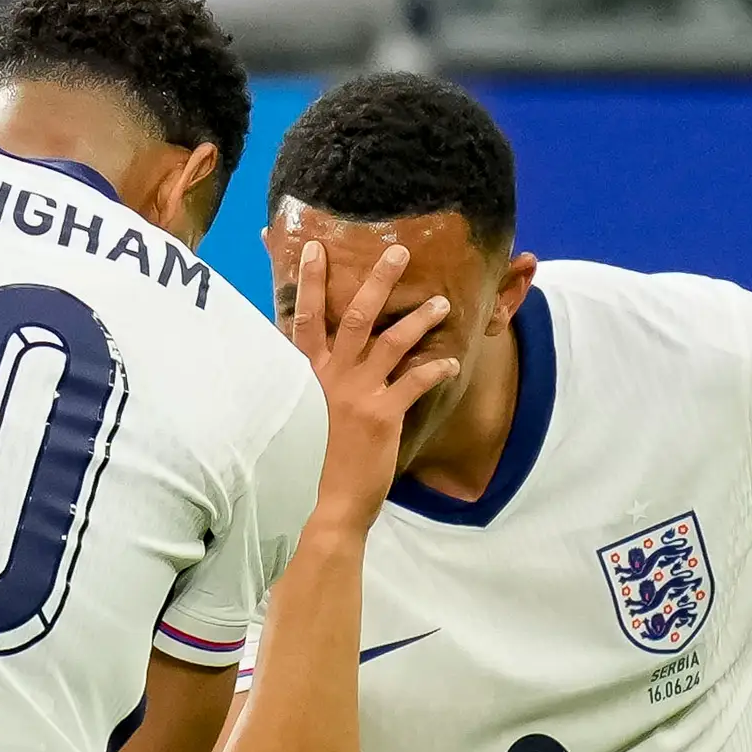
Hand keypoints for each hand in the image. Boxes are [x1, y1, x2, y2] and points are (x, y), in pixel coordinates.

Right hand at [284, 238, 454, 531]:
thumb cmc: (308, 460)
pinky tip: (454, 362)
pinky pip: (415, 382)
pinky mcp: (382, 415)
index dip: (311, 282)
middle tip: (400, 253)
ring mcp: (357, 393)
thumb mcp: (298, 413)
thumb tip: (314, 363)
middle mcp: (329, 376)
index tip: (318, 248)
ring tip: (442, 303)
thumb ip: (306, 383)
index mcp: (304, 373)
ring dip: (419, 319)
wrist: (321, 503)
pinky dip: (436, 369)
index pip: (304, 317)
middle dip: (379, 280)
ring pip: (392, 342)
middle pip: (356, 316)